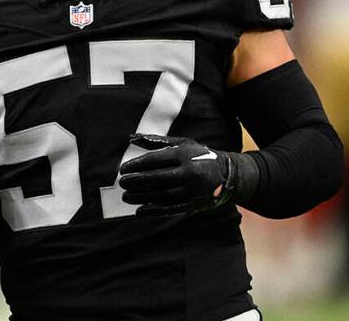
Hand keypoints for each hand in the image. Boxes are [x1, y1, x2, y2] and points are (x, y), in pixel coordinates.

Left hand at [118, 134, 235, 216]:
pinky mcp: (193, 204)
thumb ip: (156, 141)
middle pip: (157, 178)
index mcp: (184, 155)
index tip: (122, 169)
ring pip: (162, 195)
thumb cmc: (197, 155)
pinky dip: (154, 211)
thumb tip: (131, 138)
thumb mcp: (182, 143)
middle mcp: (188, 173)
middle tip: (122, 183)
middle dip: (137, 182)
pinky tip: (140, 211)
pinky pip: (171, 209)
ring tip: (126, 196)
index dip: (137, 165)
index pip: (155, 160)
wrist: (226, 174)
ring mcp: (191, 190)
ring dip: (141, 197)